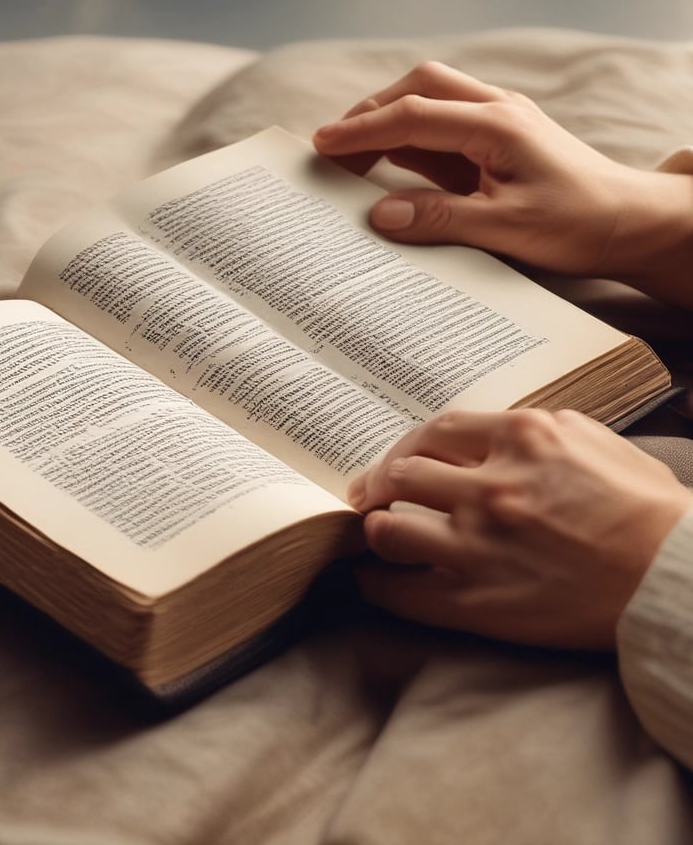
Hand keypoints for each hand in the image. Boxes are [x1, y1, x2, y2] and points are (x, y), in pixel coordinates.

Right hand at [313, 62, 692, 306]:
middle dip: (371, 111)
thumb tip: (380, 214)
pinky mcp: (500, 140)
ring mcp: (500, 121)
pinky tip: (393, 166)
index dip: (362, 130)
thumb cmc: (579, 223)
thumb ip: (440, 219)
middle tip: (333, 146)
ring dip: (390, 121)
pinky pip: (445, 128)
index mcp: (497, 125)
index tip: (321, 145)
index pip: (414, 116)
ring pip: (432, 101)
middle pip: (420, 87)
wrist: (630, 222)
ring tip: (352, 156)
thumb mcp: (507, 229)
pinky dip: (412, 140)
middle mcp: (497, 110)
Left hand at [348, 409, 691, 649]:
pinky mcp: (478, 601)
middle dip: (381, 485)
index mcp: (522, 438)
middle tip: (372, 496)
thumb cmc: (648, 510)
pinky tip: (374, 579)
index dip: (405, 446)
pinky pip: (401, 590)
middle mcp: (491, 486)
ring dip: (377, 530)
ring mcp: (480, 545)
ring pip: (388, 529)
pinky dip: (378, 583)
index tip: (397, 461)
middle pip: (402, 475)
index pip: (436, 431)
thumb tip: (489, 436)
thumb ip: (533, 431)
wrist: (677, 578)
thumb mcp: (592, 440)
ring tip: (376, 534)